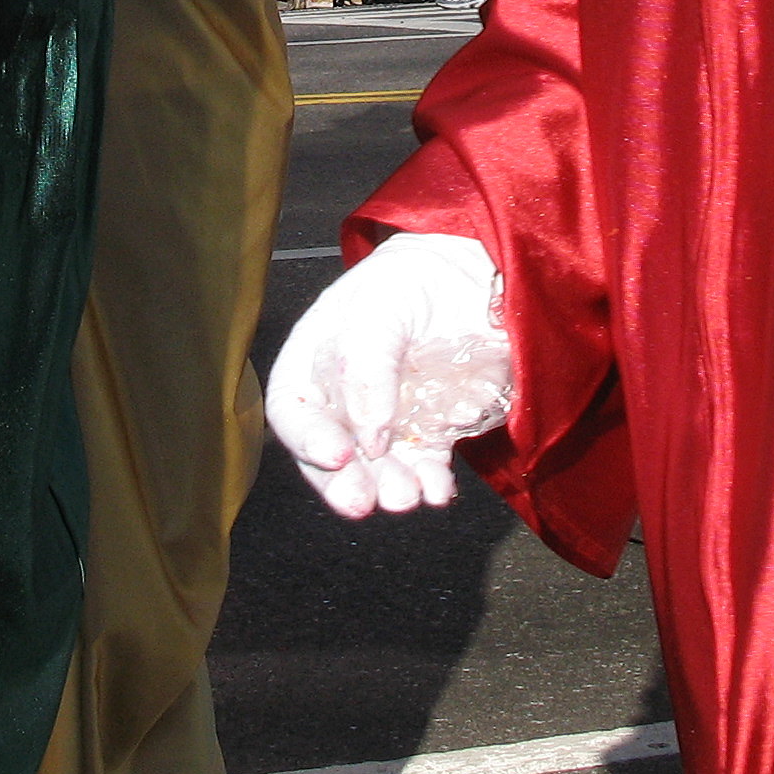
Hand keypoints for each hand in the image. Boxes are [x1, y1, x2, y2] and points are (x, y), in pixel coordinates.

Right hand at [263, 231, 512, 518]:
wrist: (479, 272)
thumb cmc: (413, 277)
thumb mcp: (379, 305)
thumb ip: (366, 365)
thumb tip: (370, 435)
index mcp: (313, 361)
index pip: (293, 412)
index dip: (306, 439)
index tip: (337, 455)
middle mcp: (345, 397)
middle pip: (332, 455)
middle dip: (345, 484)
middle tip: (365, 500)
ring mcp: (390, 417)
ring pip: (378, 468)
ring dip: (390, 487)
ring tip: (406, 496)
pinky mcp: (432, 428)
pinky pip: (425, 465)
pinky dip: (430, 482)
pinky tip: (438, 489)